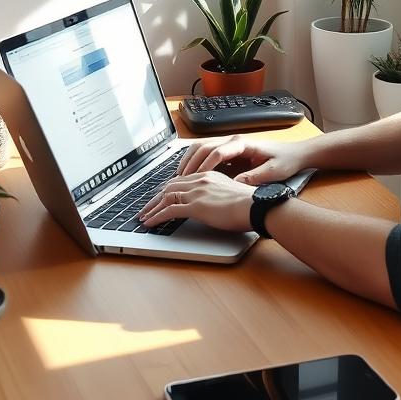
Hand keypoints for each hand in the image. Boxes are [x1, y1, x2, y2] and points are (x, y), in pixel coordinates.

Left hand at [138, 170, 254, 232]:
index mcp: (209, 176)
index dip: (167, 190)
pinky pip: (169, 210)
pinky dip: (157, 217)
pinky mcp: (196, 206)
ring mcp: (197, 192)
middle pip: (169, 187)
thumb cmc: (250, 204)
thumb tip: (212, 206)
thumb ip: (217, 195)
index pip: (181, 181)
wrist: (257, 206)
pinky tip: (151, 223)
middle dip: (155, 198)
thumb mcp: (230, 194)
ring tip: (144, 217)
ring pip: (166, 197)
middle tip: (146, 208)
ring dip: (152, 208)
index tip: (160, 198)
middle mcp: (200, 180)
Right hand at [175, 135, 310, 183]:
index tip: (196, 179)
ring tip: (179, 178)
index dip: (205, 166)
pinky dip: (195, 163)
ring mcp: (230, 145)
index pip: (218, 152)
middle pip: (204, 147)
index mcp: (243, 143)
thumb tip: (236, 183)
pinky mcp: (229, 153)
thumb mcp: (273, 172)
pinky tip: (189, 176)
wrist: (294, 154)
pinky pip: (206, 154)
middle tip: (179, 180)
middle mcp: (234, 141)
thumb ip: (254, 177)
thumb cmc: (285, 161)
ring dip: (189, 161)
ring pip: (201, 148)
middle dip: (190, 162)